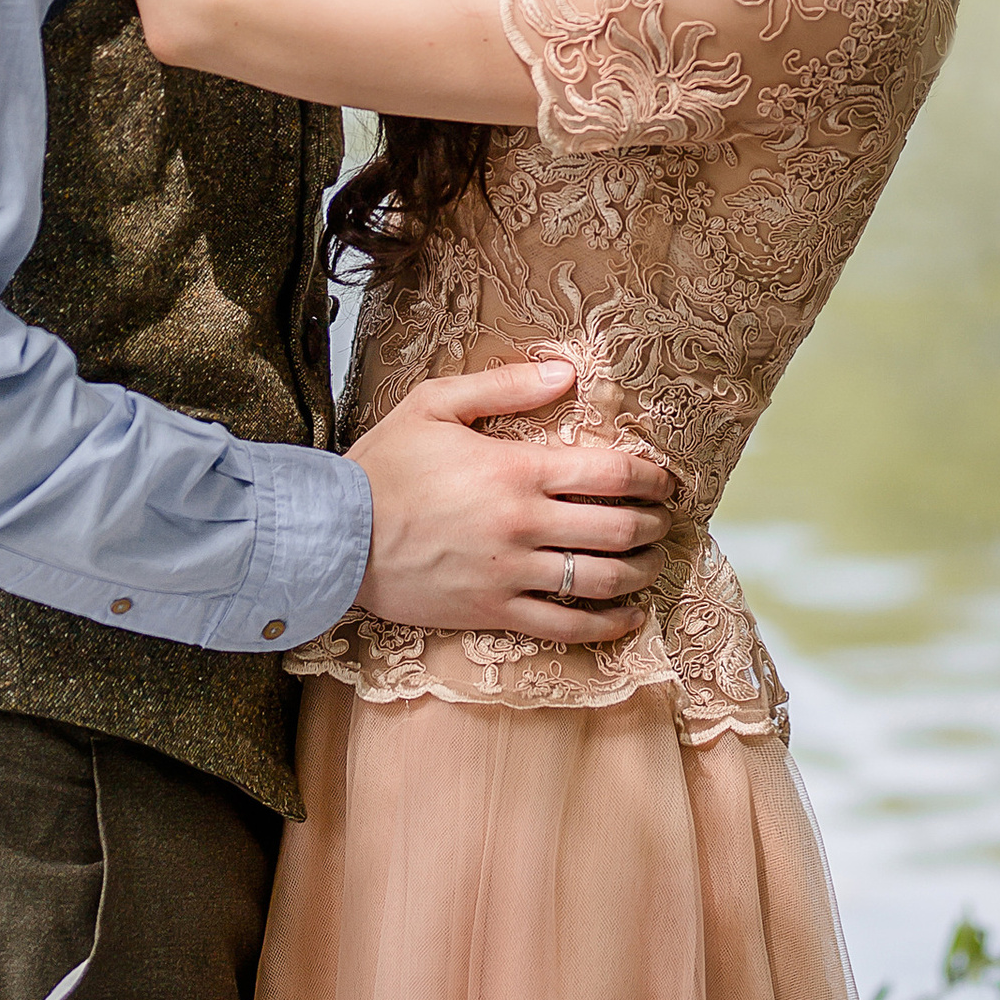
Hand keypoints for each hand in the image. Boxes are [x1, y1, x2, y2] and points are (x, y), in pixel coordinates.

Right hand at [349, 358, 676, 641]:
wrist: (333, 536)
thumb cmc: (383, 466)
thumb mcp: (436, 404)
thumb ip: (506, 386)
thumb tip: (566, 371)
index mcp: (515, 470)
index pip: (610, 474)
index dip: (651, 477)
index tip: (667, 479)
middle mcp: (521, 525)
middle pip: (616, 529)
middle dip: (653, 524)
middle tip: (664, 518)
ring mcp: (509, 574)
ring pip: (598, 580)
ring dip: (639, 571)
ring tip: (651, 561)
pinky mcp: (493, 613)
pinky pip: (564, 627)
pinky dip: (606, 625)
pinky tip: (628, 616)